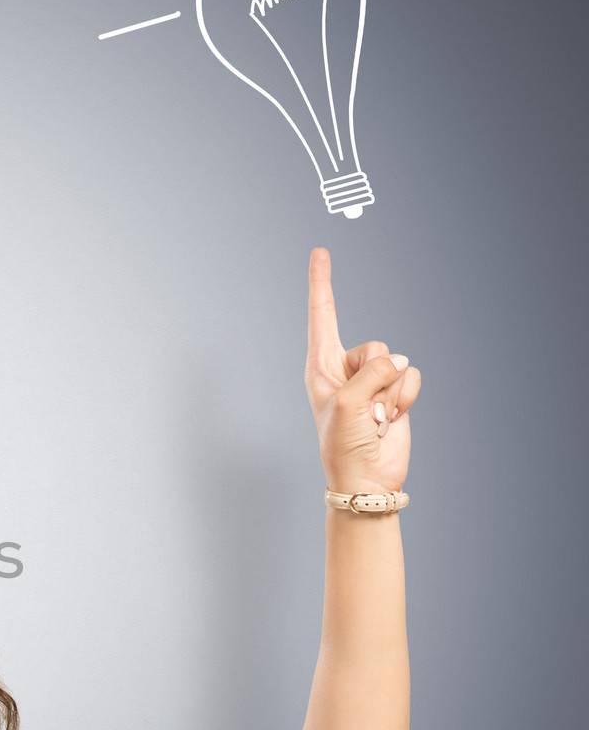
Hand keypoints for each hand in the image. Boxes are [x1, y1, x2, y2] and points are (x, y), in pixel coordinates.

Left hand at [304, 246, 420, 495]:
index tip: (319, 251)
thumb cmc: (343, 445)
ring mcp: (372, 380)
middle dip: (374, 378)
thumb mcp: (348, 405)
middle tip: (363, 411)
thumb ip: (372, 373)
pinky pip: (411, 377)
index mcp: (320, 366)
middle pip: (373, 346)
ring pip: (395, 362)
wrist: (366, 478)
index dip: (321, 282)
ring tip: (373, 419)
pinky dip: (405, 400)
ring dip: (389, 395)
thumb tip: (399, 360)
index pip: (322, 315)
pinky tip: (389, 420)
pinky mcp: (395, 393)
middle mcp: (345, 368)